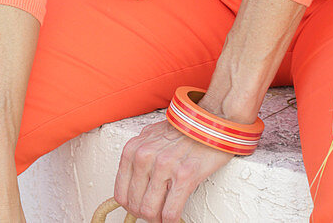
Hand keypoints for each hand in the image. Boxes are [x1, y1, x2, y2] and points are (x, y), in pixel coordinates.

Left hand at [113, 117, 232, 221]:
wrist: (211, 119)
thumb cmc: (183, 129)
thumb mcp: (151, 136)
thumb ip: (138, 156)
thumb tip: (131, 185)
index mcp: (133, 149)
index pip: (121, 194)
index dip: (132, 205)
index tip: (144, 205)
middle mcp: (145, 156)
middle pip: (134, 205)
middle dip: (147, 213)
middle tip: (158, 210)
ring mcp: (164, 166)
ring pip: (150, 212)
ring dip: (158, 218)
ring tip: (167, 212)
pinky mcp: (185, 175)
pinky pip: (170, 213)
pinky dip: (172, 219)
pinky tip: (177, 213)